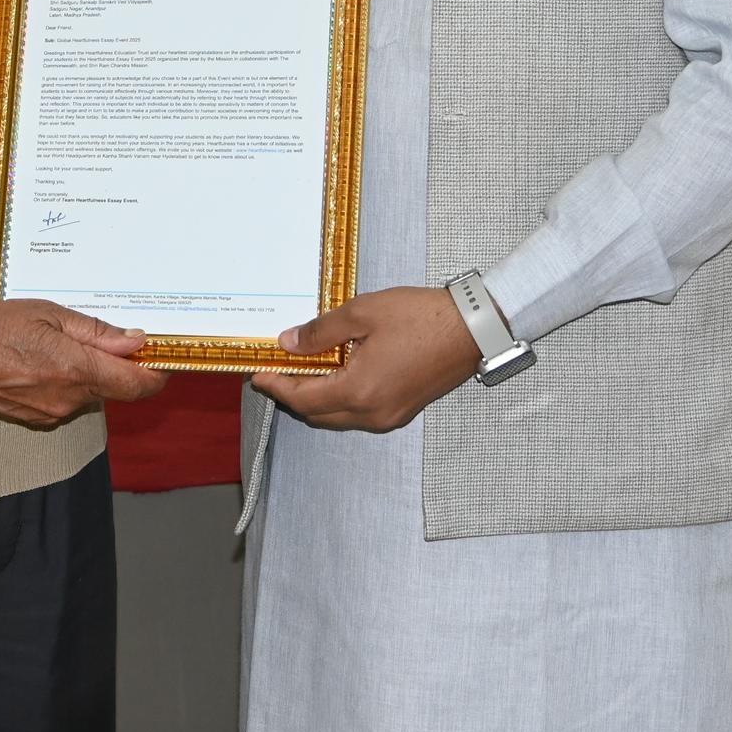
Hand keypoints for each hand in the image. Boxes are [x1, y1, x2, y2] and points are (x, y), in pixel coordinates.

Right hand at [0, 300, 166, 428]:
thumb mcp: (46, 314)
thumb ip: (94, 332)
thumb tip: (133, 342)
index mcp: (75, 369)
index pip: (137, 384)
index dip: (157, 372)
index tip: (162, 356)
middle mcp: (67, 399)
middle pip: (113, 389)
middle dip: (114, 366)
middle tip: (101, 335)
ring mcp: (49, 414)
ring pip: (87, 394)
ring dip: (85, 373)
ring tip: (55, 342)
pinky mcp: (33, 420)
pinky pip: (64, 401)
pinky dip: (63, 383)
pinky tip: (38, 360)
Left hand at [251, 286, 481, 431]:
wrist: (472, 329)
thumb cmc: (420, 317)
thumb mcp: (362, 314)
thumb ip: (320, 332)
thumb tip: (288, 343)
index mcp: (358, 391)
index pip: (303, 398)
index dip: (277, 386)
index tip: (259, 374)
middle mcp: (372, 414)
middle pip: (317, 414)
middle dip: (293, 394)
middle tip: (277, 370)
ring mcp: (389, 416)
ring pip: (338, 417)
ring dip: (316, 399)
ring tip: (303, 370)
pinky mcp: (402, 411)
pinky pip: (359, 415)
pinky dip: (340, 400)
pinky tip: (336, 374)